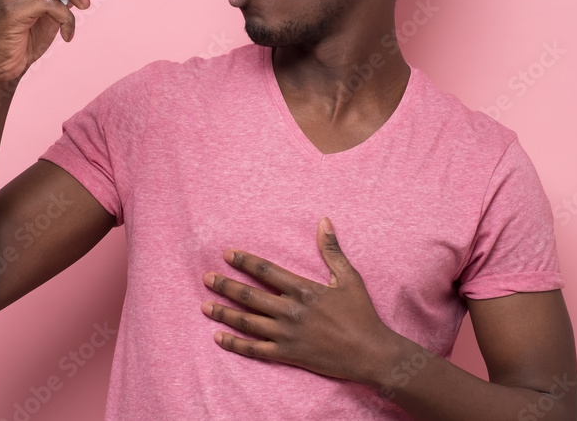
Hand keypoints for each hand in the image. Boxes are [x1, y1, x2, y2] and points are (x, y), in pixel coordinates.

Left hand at [201, 217, 398, 383]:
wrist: (371, 353)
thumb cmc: (361, 314)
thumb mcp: (349, 277)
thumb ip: (332, 250)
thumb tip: (324, 221)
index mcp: (304, 289)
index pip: (267, 271)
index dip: (245, 261)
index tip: (227, 254)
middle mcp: (291, 311)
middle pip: (251, 296)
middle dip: (226, 286)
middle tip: (206, 278)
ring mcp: (287, 335)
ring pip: (248, 322)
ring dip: (224, 313)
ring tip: (204, 306)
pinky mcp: (288, 355)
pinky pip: (255, 350)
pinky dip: (235, 344)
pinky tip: (219, 338)